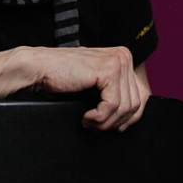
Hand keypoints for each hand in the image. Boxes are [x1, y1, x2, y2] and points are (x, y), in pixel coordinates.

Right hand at [28, 46, 149, 131]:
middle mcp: (123, 56)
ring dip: (106, 122)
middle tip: (97, 125)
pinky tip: (86, 116)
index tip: (114, 126)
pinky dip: (99, 118)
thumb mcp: (96, 83)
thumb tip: (135, 114)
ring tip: (90, 121)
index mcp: (122, 57)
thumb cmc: (63, 76)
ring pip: (125, 107)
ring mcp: (117, 61)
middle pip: (136, 103)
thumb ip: (116, 90)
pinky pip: (113, 106)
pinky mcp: (108, 71)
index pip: (142, 95)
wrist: (40, 67)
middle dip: (116, 121)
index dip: (129, 117)